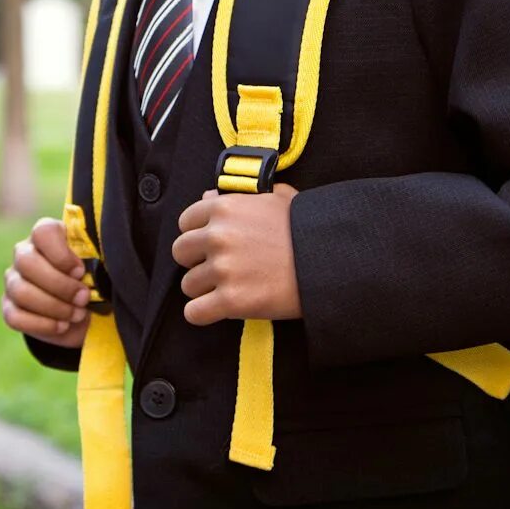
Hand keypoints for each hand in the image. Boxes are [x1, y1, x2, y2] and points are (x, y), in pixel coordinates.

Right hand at [1, 216, 92, 348]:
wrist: (84, 311)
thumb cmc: (93, 281)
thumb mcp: (99, 268)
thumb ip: (96, 262)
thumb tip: (90, 272)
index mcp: (48, 235)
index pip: (43, 232)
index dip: (61, 254)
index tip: (81, 272)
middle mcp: (25, 253)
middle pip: (27, 262)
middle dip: (60, 285)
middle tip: (84, 298)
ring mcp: (13, 280)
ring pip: (21, 291)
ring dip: (54, 307)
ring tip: (77, 314)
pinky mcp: (9, 307)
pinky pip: (15, 317)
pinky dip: (43, 325)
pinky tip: (62, 326)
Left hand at [172, 184, 302, 324]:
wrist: (328, 261)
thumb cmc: (305, 228)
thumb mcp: (276, 197)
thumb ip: (240, 195)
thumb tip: (208, 197)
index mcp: (224, 208)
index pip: (185, 222)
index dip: (197, 234)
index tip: (211, 244)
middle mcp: (218, 236)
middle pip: (181, 253)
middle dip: (196, 261)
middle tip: (218, 268)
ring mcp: (222, 270)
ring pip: (188, 285)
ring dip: (204, 289)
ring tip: (228, 288)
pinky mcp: (230, 301)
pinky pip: (194, 312)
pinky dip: (202, 313)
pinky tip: (218, 309)